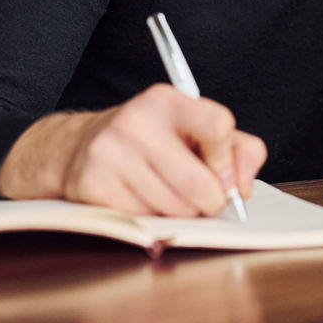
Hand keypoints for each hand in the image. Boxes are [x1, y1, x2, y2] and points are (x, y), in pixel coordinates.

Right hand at [0, 84, 266, 216]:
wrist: (81, 146)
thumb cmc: (153, 141)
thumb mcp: (197, 130)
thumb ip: (239, 150)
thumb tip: (241, 187)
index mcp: (167, 100)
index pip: (219, 126)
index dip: (227, 159)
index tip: (219, 169)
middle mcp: (136, 122)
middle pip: (200, 184)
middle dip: (211, 201)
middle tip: (204, 198)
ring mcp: (111, 154)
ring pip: (176, 210)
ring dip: (183, 213)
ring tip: (169, 194)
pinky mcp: (93, 186)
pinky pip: (146, 222)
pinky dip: (153, 220)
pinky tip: (143, 200)